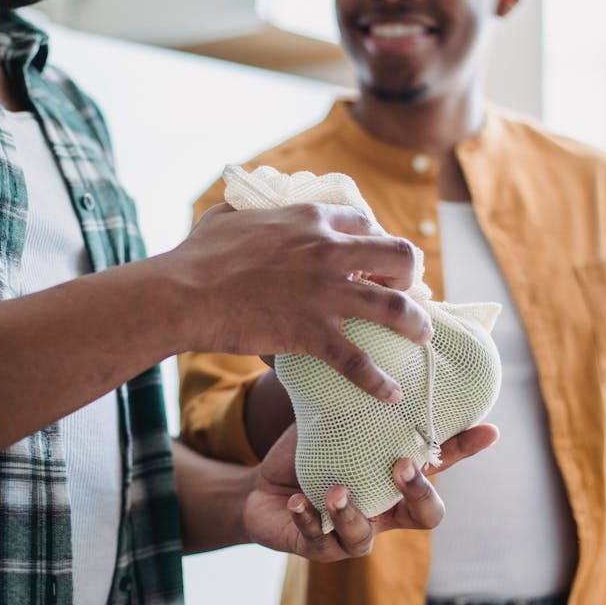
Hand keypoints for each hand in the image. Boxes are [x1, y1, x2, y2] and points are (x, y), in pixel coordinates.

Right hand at [169, 202, 431, 401]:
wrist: (183, 294)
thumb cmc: (198, 256)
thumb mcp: (227, 218)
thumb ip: (247, 212)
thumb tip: (244, 211)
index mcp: (310, 220)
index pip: (364, 223)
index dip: (374, 241)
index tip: (373, 259)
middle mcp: (329, 251)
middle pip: (398, 256)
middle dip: (409, 274)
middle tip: (404, 291)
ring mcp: (325, 293)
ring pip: (393, 306)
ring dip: (415, 322)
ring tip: (422, 334)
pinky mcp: (313, 332)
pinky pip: (357, 362)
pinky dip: (378, 382)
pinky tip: (391, 394)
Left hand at [242, 422, 498, 561]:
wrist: (266, 489)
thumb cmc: (310, 453)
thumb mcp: (334, 420)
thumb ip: (356, 397)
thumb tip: (370, 341)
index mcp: (396, 477)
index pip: (439, 463)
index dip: (464, 450)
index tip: (489, 429)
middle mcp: (384, 509)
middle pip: (426, 516)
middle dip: (418, 494)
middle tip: (401, 465)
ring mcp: (352, 532)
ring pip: (365, 537)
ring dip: (351, 512)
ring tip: (334, 490)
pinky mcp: (316, 545)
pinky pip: (317, 540)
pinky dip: (307, 519)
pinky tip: (297, 500)